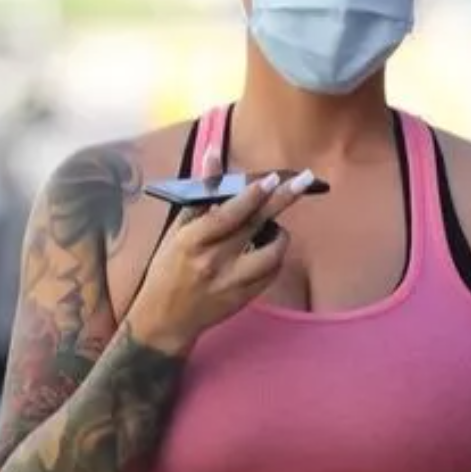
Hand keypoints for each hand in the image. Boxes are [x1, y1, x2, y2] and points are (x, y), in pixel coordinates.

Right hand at [128, 152, 313, 354]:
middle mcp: (213, 261)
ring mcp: (232, 282)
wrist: (166, 317)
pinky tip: (267, 249)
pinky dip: (275, 256)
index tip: (272, 178)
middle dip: (281, 200)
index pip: (228, 215)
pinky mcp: (245, 298)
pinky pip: (272, 273)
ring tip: (273, 228)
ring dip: (279, 235)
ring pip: (272, 254)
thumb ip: (201, 193)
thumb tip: (214, 154)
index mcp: (192, 240)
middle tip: (304, 181)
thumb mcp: (179, 228)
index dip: (252, 196)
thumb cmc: (170, 266)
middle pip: (256, 226)